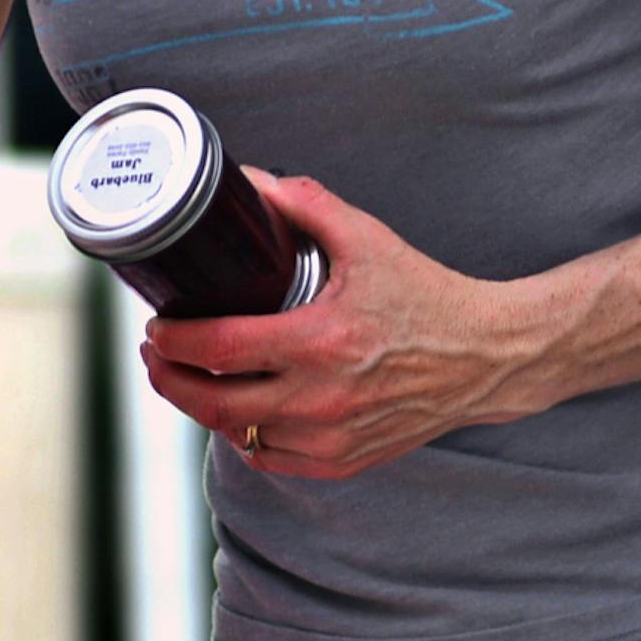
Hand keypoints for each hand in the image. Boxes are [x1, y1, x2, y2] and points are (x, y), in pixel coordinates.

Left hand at [139, 172, 547, 478]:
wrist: (486, 357)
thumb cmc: (428, 297)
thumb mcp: (367, 240)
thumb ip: (306, 204)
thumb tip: (250, 181)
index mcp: (323, 340)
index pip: (220, 347)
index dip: (174, 339)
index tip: (157, 326)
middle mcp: (324, 398)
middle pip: (214, 403)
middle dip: (169, 380)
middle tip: (155, 356)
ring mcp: (333, 436)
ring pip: (238, 434)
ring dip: (205, 407)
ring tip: (192, 377)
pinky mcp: (344, 460)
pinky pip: (271, 458)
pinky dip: (245, 436)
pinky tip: (239, 410)